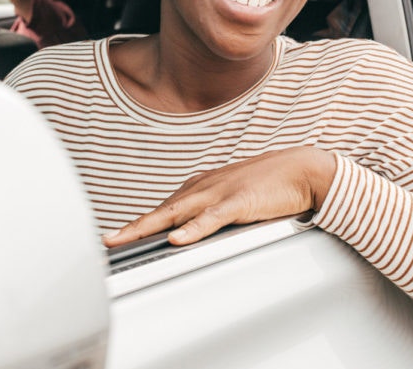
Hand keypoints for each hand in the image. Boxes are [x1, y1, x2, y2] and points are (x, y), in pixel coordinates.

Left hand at [102, 146, 336, 247]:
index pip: (165, 208)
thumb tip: (200, 230)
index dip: (141, 223)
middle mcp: (206, 187)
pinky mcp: (240, 201)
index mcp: (205, 186)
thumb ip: (217, 211)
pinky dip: (193, 228)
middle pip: (161, 210)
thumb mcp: (239, 196)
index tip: (119, 236)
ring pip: (177, 212)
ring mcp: (221, 193)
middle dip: (132, 227)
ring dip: (148, 226)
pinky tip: (177, 238)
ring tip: (123, 240)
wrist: (306, 169)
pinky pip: (212, 218)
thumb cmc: (276, 183)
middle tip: (106, 241)